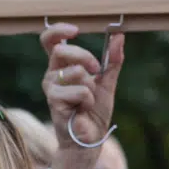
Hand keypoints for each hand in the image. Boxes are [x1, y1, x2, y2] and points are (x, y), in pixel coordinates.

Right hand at [40, 24, 124, 150]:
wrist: (90, 137)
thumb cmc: (94, 111)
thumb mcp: (107, 82)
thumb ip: (112, 60)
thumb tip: (119, 36)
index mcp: (62, 66)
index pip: (50, 41)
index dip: (58, 30)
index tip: (76, 30)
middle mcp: (52, 74)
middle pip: (61, 50)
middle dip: (85, 57)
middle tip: (96, 69)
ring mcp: (50, 88)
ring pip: (74, 71)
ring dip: (90, 85)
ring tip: (88, 100)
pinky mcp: (53, 102)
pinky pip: (79, 91)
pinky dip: (88, 99)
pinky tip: (82, 110)